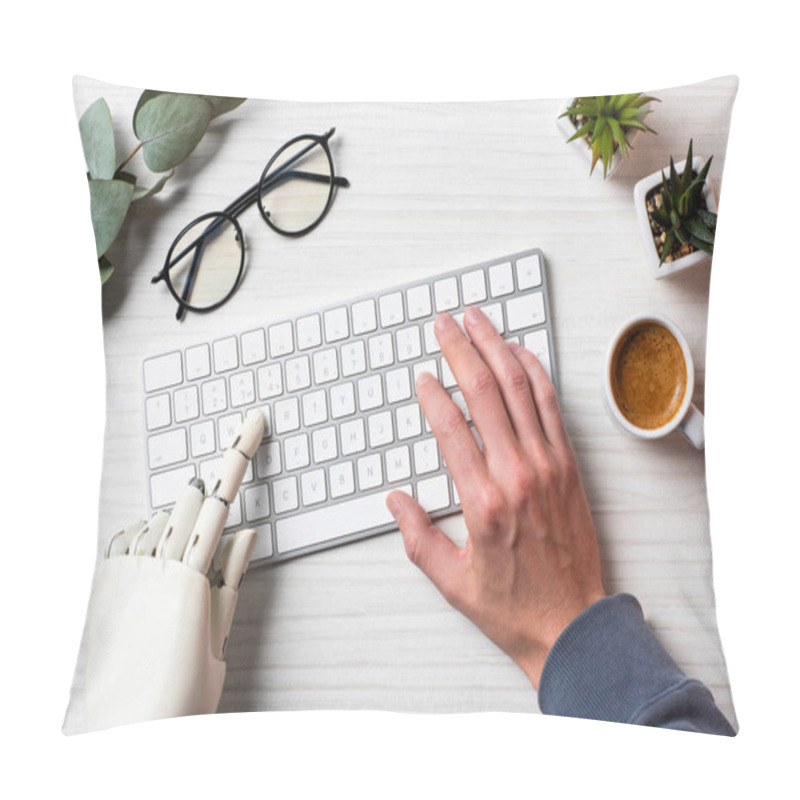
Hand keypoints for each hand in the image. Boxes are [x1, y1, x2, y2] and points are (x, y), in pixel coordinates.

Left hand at [67, 409, 264, 732]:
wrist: (127, 731)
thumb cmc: (182, 691)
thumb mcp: (218, 636)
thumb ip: (232, 576)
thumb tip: (249, 530)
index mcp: (193, 577)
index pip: (223, 500)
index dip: (240, 454)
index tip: (251, 422)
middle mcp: (155, 565)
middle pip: (190, 497)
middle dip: (210, 496)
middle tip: (214, 531)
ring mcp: (124, 571)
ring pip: (159, 515)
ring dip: (178, 523)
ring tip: (183, 572)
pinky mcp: (103, 582)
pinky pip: (127, 535)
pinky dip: (147, 534)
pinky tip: (156, 559)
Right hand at [386, 307, 604, 688]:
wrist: (573, 623)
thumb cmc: (514, 605)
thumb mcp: (451, 580)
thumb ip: (417, 537)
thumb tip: (396, 502)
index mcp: (483, 502)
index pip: (451, 428)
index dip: (432, 395)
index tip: (422, 378)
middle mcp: (517, 475)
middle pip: (484, 394)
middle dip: (460, 350)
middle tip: (444, 324)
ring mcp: (548, 466)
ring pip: (520, 389)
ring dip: (497, 349)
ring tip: (479, 321)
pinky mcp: (568, 467)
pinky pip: (551, 406)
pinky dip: (535, 373)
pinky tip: (520, 353)